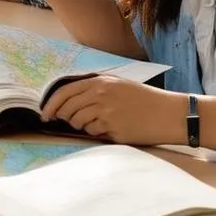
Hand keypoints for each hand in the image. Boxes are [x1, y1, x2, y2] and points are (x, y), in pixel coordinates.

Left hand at [41, 76, 187, 144]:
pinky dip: (97, 132)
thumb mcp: (118, 85)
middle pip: (68, 109)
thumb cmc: (144, 99)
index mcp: (100, 82)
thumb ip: (94, 89)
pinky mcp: (113, 129)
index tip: (45, 114)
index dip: (51, 105)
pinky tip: (112, 128)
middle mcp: (100, 95)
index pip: (64, 92)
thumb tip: (69, 102)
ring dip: (83, 126)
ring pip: (79, 123)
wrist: (169, 113)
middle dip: (64, 118)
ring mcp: (106, 112)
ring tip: (100, 122)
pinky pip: (94, 133)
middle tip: (68, 121)